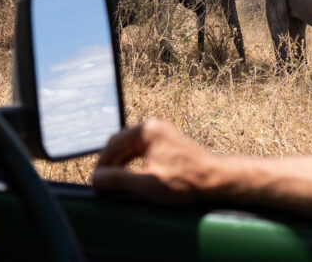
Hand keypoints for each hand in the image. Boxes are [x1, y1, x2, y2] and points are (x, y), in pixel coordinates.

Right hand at [92, 118, 221, 203]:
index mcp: (147, 130)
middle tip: (103, 185)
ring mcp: (162, 132)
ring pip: (130, 146)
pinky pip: (141, 149)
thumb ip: (118, 180)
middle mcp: (154, 126)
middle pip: (120, 143)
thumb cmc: (186, 182)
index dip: (101, 165)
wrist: (216, 180)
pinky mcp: (168, 141)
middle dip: (110, 163)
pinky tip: (131, 176)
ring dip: (120, 163)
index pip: (112, 144)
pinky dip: (132, 162)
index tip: (95, 183)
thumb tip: (95, 179)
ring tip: (114, 183)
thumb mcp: (147, 184)